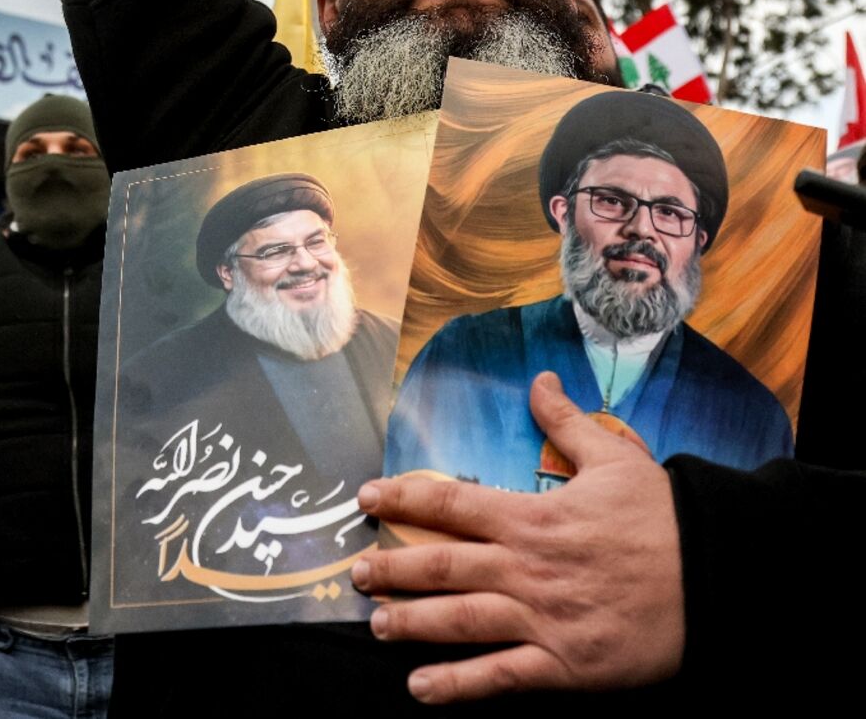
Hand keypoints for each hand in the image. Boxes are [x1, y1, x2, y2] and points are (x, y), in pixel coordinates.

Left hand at [353, 372, 684, 703]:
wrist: (712, 576)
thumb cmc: (662, 516)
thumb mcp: (614, 456)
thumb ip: (566, 421)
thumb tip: (539, 381)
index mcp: (534, 515)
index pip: (453, 503)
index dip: (405, 499)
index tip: (369, 498)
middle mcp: (527, 567)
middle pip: (445, 566)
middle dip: (395, 568)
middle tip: (357, 573)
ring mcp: (542, 619)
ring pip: (461, 621)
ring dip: (413, 623)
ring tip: (377, 625)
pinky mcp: (563, 665)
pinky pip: (500, 677)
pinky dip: (458, 685)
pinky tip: (422, 688)